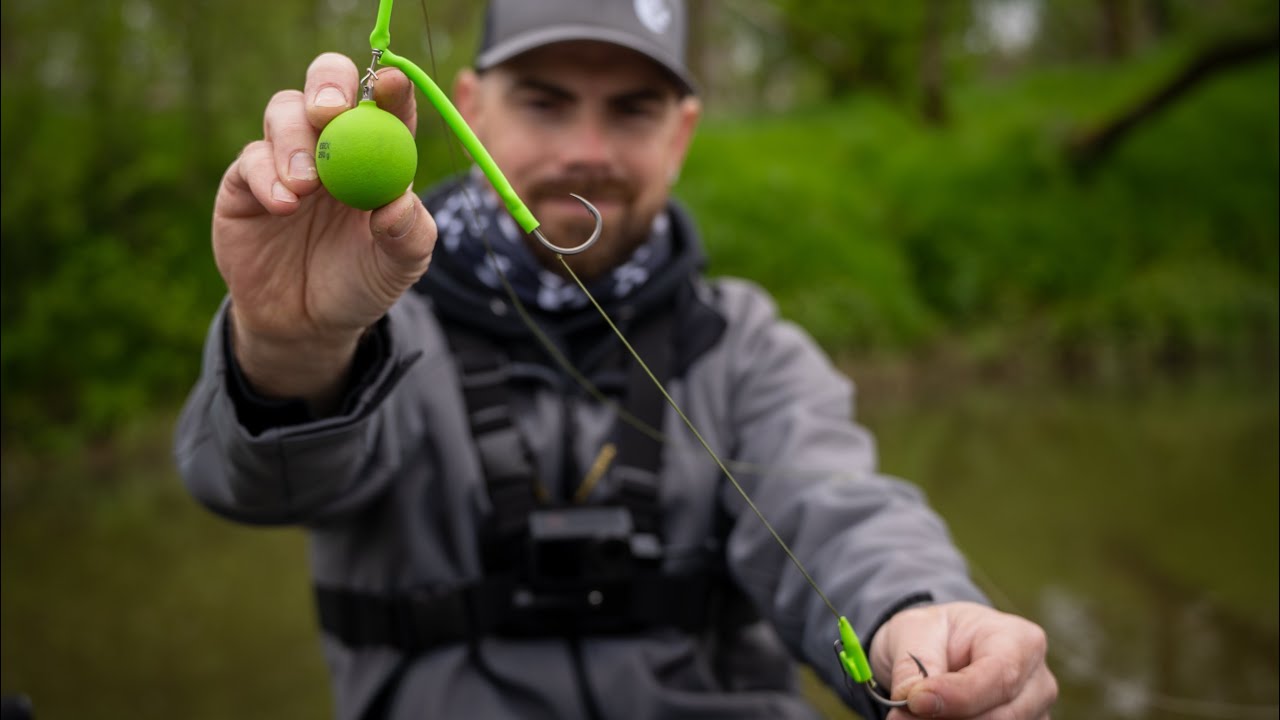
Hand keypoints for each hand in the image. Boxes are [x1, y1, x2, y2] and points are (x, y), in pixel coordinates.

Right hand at [213, 52, 435, 409]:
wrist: (308, 324)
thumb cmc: (361, 283)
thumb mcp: (399, 268)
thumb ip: (410, 234)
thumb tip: (400, 202)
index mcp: (380, 153)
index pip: (386, 106)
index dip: (390, 88)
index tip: (390, 85)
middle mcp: (333, 144)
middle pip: (327, 83)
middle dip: (328, 84)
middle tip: (330, 113)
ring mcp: (287, 157)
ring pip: (285, 111)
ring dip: (295, 140)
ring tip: (307, 186)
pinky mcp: (246, 181)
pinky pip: (251, 158)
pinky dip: (267, 176)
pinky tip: (283, 205)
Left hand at [869, 601, 1056, 718]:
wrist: (941, 649)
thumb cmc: (934, 634)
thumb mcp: (915, 630)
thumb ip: (915, 663)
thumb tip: (911, 699)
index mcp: (1020, 640)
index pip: (999, 676)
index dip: (958, 696)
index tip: (915, 702)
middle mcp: (1037, 681)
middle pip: (1002, 716)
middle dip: (947, 719)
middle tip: (902, 715)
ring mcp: (1035, 714)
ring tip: (912, 716)